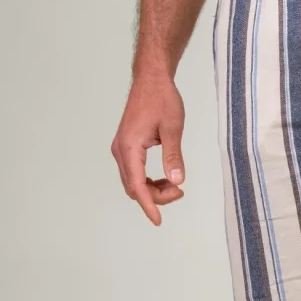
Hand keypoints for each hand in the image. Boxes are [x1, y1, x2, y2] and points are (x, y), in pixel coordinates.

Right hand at [111, 73, 185, 225]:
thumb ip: (173, 156)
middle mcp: (120, 150)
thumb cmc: (162, 99)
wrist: (151, 80)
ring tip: (175, 185)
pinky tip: (166, 179)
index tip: (158, 220)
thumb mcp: (172, 128)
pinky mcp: (126, 147)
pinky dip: (149, 181)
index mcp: (129, 147)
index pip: (136, 185)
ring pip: (133, 182)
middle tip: (179, 191)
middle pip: (133, 187)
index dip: (148, 204)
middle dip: (155, 196)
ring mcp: (121, 149)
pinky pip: (134, 172)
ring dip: (153, 189)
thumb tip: (177, 181)